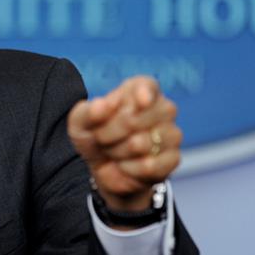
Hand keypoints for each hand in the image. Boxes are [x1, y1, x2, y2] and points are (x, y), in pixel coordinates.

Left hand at [67, 76, 181, 212]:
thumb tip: (102, 105)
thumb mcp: (80, 122)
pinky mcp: (173, 159)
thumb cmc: (95, 134)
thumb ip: (88, 111)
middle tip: (102, 138)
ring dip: (116, 152)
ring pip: (139, 144)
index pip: (147, 86)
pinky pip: (149, 165)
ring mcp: (172, 133)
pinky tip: (126, 165)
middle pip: (133, 119)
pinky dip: (129, 169)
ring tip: (114, 150)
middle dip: (107, 133)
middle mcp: (163, 108)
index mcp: (141, 89)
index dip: (142, 94)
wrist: (104, 167)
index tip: (140, 102)